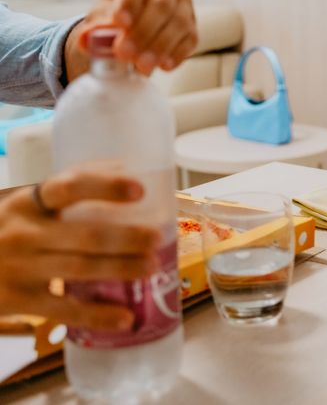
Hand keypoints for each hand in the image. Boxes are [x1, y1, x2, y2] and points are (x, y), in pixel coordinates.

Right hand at [0, 170, 159, 329]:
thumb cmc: (11, 230)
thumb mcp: (29, 204)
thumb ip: (69, 188)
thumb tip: (126, 164)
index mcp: (30, 202)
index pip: (69, 187)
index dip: (105, 187)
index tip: (139, 190)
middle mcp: (24, 233)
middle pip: (86, 234)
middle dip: (127, 238)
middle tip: (157, 238)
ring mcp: (20, 268)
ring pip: (81, 269)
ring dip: (121, 268)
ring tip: (151, 266)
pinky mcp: (18, 300)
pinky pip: (65, 309)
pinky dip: (98, 315)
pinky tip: (125, 317)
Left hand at [68, 0, 197, 77]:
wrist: (125, 33)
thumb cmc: (111, 18)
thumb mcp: (98, 18)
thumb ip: (98, 26)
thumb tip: (97, 36)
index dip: (129, 0)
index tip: (119, 22)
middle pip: (162, 2)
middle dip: (144, 30)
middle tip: (125, 52)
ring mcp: (184, 3)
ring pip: (178, 22)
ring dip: (159, 46)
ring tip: (141, 66)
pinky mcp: (193, 26)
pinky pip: (189, 40)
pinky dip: (176, 54)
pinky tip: (163, 66)